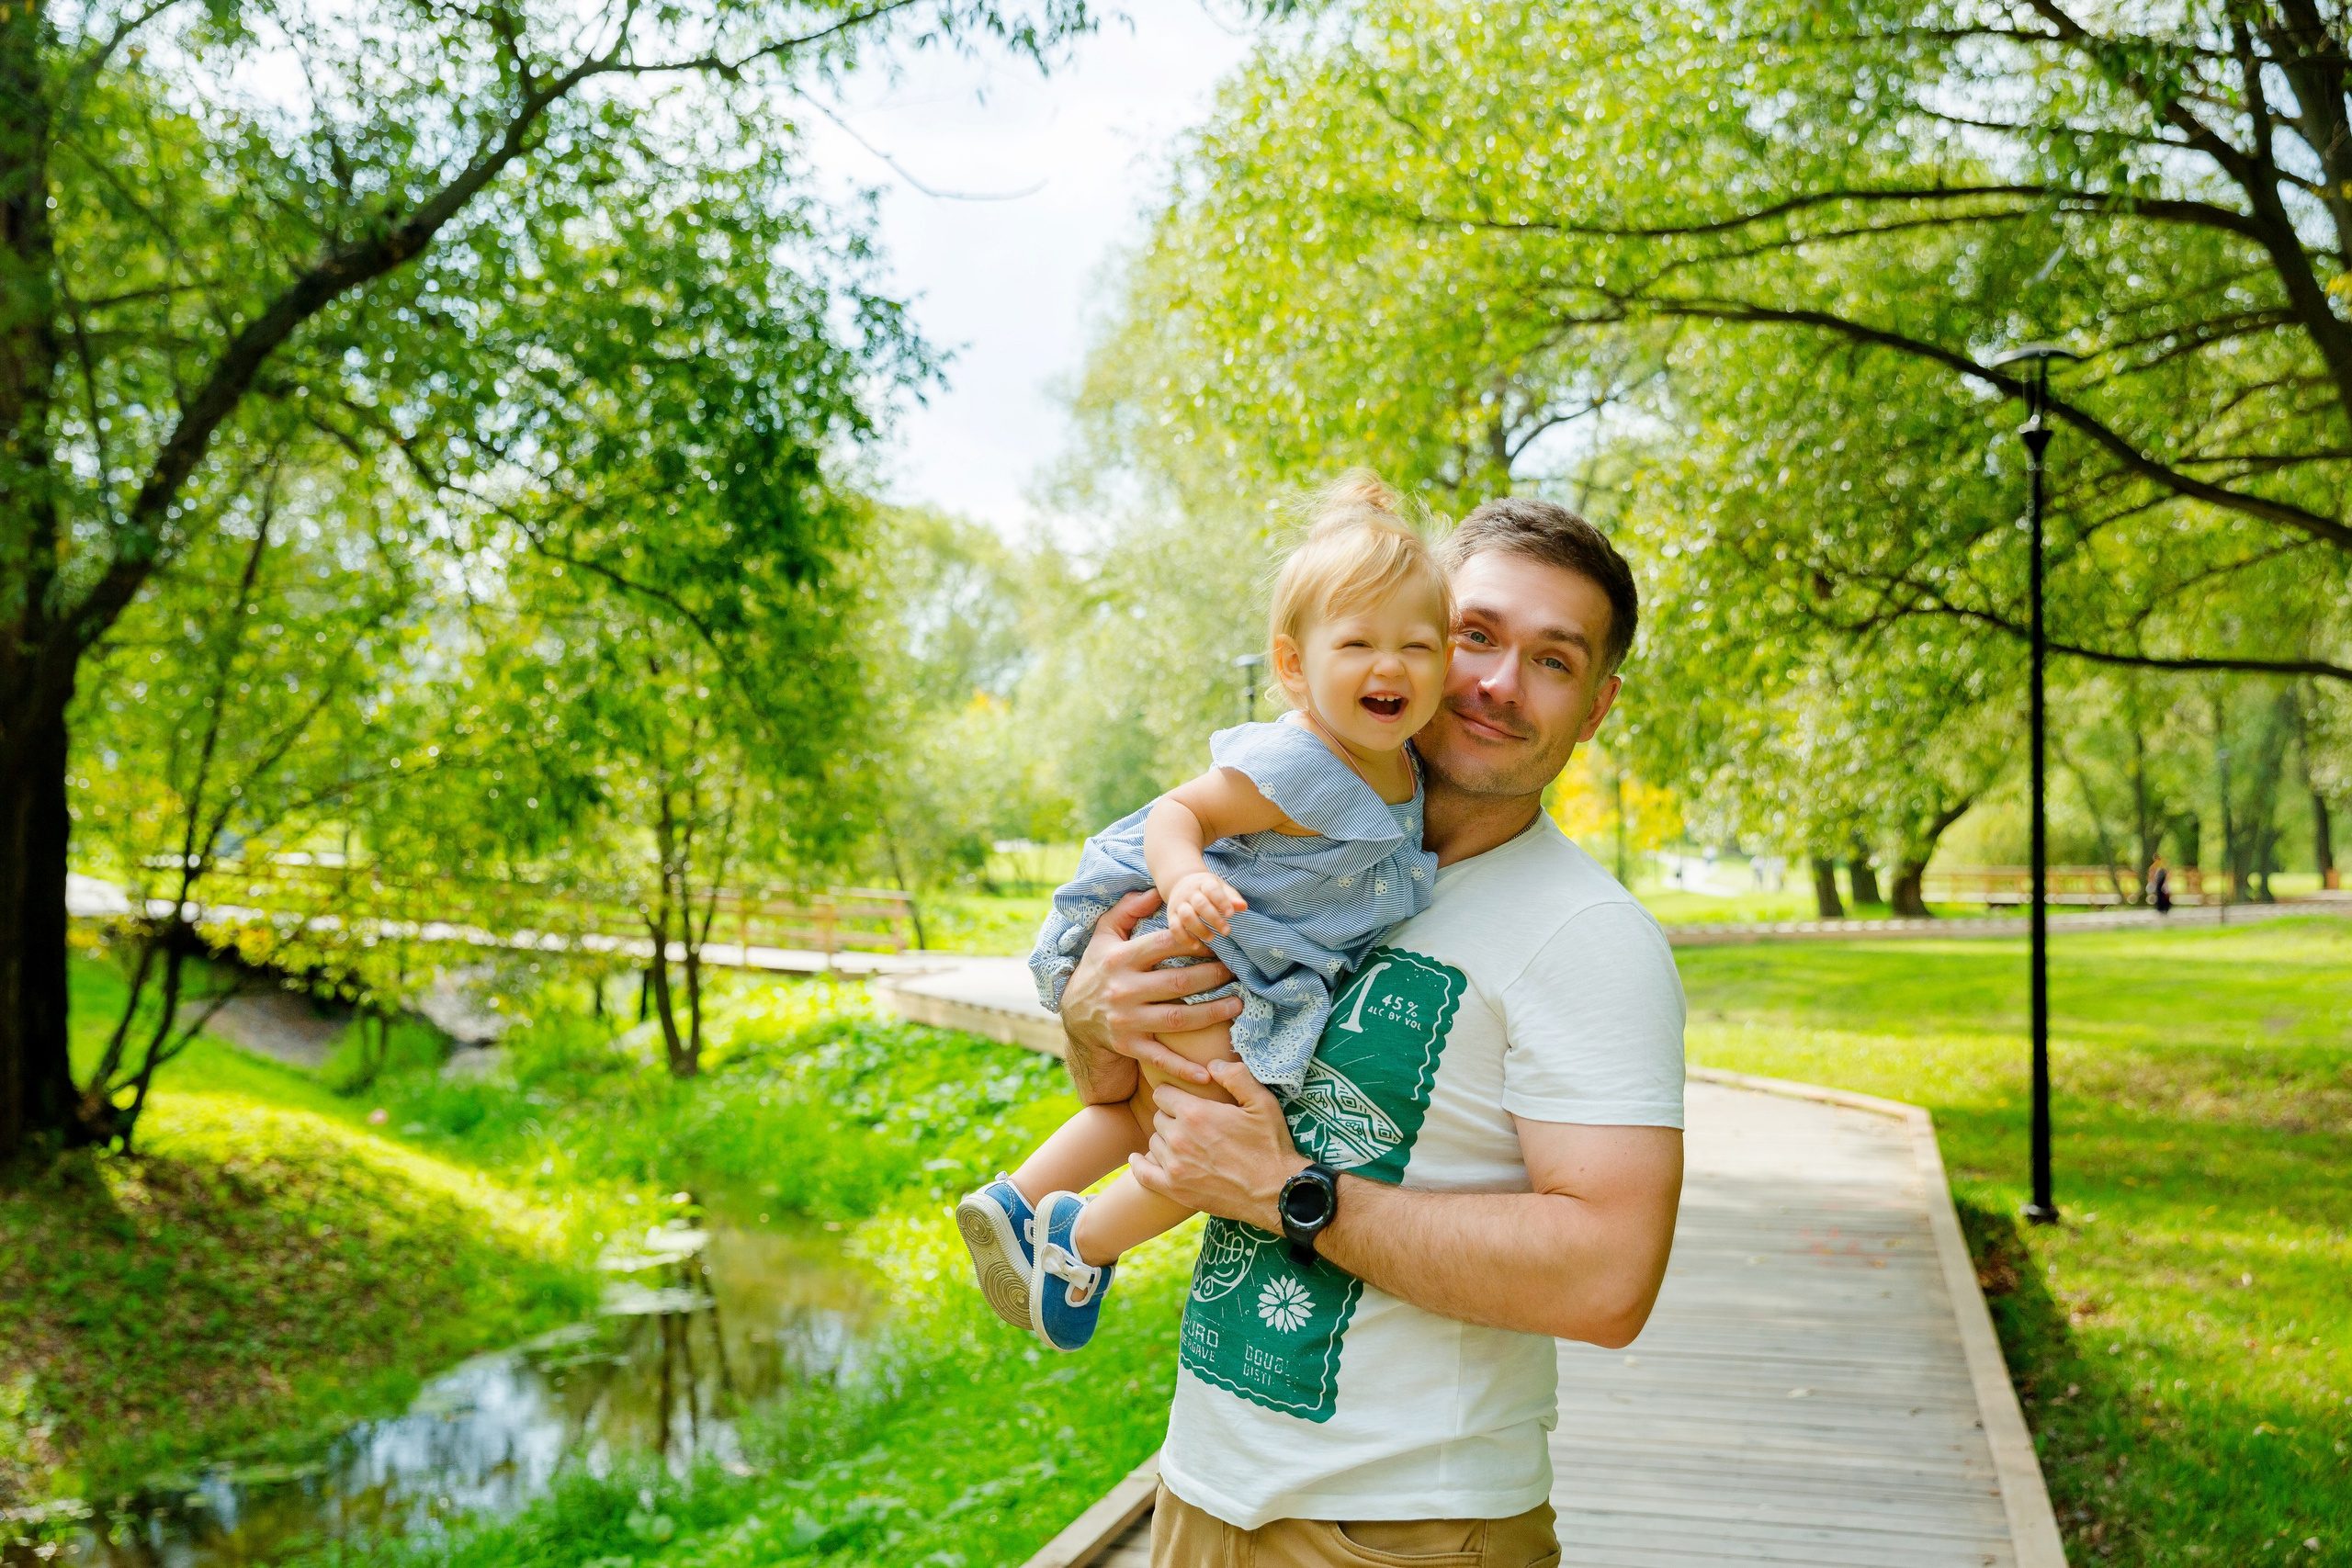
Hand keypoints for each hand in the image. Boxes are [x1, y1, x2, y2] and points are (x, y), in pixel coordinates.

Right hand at [1060, 890, 1242, 1087]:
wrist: (1073, 1018)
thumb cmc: (1097, 970)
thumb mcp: (1103, 936)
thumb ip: (1127, 910)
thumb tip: (1156, 891)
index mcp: (1120, 959)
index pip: (1164, 944)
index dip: (1195, 939)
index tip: (1221, 938)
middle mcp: (1124, 989)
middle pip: (1178, 982)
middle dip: (1213, 977)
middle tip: (1239, 972)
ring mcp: (1127, 1020)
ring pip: (1177, 1019)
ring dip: (1212, 1013)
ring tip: (1238, 1005)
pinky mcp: (1129, 1046)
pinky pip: (1160, 1058)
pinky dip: (1183, 1068)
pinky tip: (1208, 1072)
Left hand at [1129, 1059, 1305, 1230]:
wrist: (1275, 1192)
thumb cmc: (1270, 1145)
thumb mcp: (1262, 1102)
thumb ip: (1236, 1076)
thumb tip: (1211, 1065)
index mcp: (1195, 1113)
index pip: (1163, 1093)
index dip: (1174, 1094)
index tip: (1185, 1099)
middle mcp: (1179, 1138)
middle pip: (1158, 1117)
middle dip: (1171, 1116)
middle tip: (1191, 1123)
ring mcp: (1174, 1166)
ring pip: (1154, 1142)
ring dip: (1164, 1139)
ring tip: (1183, 1142)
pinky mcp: (1175, 1189)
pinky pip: (1143, 1173)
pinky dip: (1140, 1164)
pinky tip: (1140, 1159)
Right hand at [1165, 870, 1247, 945]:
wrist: (1181, 883)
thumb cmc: (1206, 889)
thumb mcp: (1219, 887)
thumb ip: (1231, 897)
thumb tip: (1243, 907)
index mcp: (1204, 883)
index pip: (1212, 890)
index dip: (1222, 902)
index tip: (1231, 914)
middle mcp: (1189, 893)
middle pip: (1200, 904)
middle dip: (1214, 919)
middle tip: (1226, 931)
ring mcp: (1179, 904)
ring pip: (1186, 917)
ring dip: (1200, 929)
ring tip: (1212, 938)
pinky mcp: (1171, 916)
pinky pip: (1174, 928)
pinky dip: (1184, 938)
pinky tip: (1196, 945)